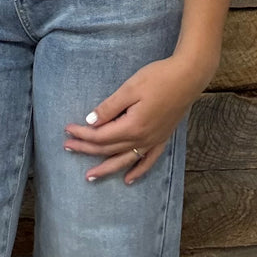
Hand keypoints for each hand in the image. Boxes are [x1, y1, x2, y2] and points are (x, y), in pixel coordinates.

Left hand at [63, 55, 209, 183]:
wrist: (188, 77)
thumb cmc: (159, 78)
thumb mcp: (130, 88)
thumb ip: (110, 107)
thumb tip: (90, 122)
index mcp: (132, 126)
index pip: (101, 135)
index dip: (82, 134)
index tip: (67, 130)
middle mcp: (143, 139)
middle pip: (109, 149)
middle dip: (86, 149)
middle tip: (68, 147)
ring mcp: (154, 140)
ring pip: (125, 160)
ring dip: (106, 168)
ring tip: (90, 176)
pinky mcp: (163, 138)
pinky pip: (148, 161)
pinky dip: (138, 171)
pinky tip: (128, 179)